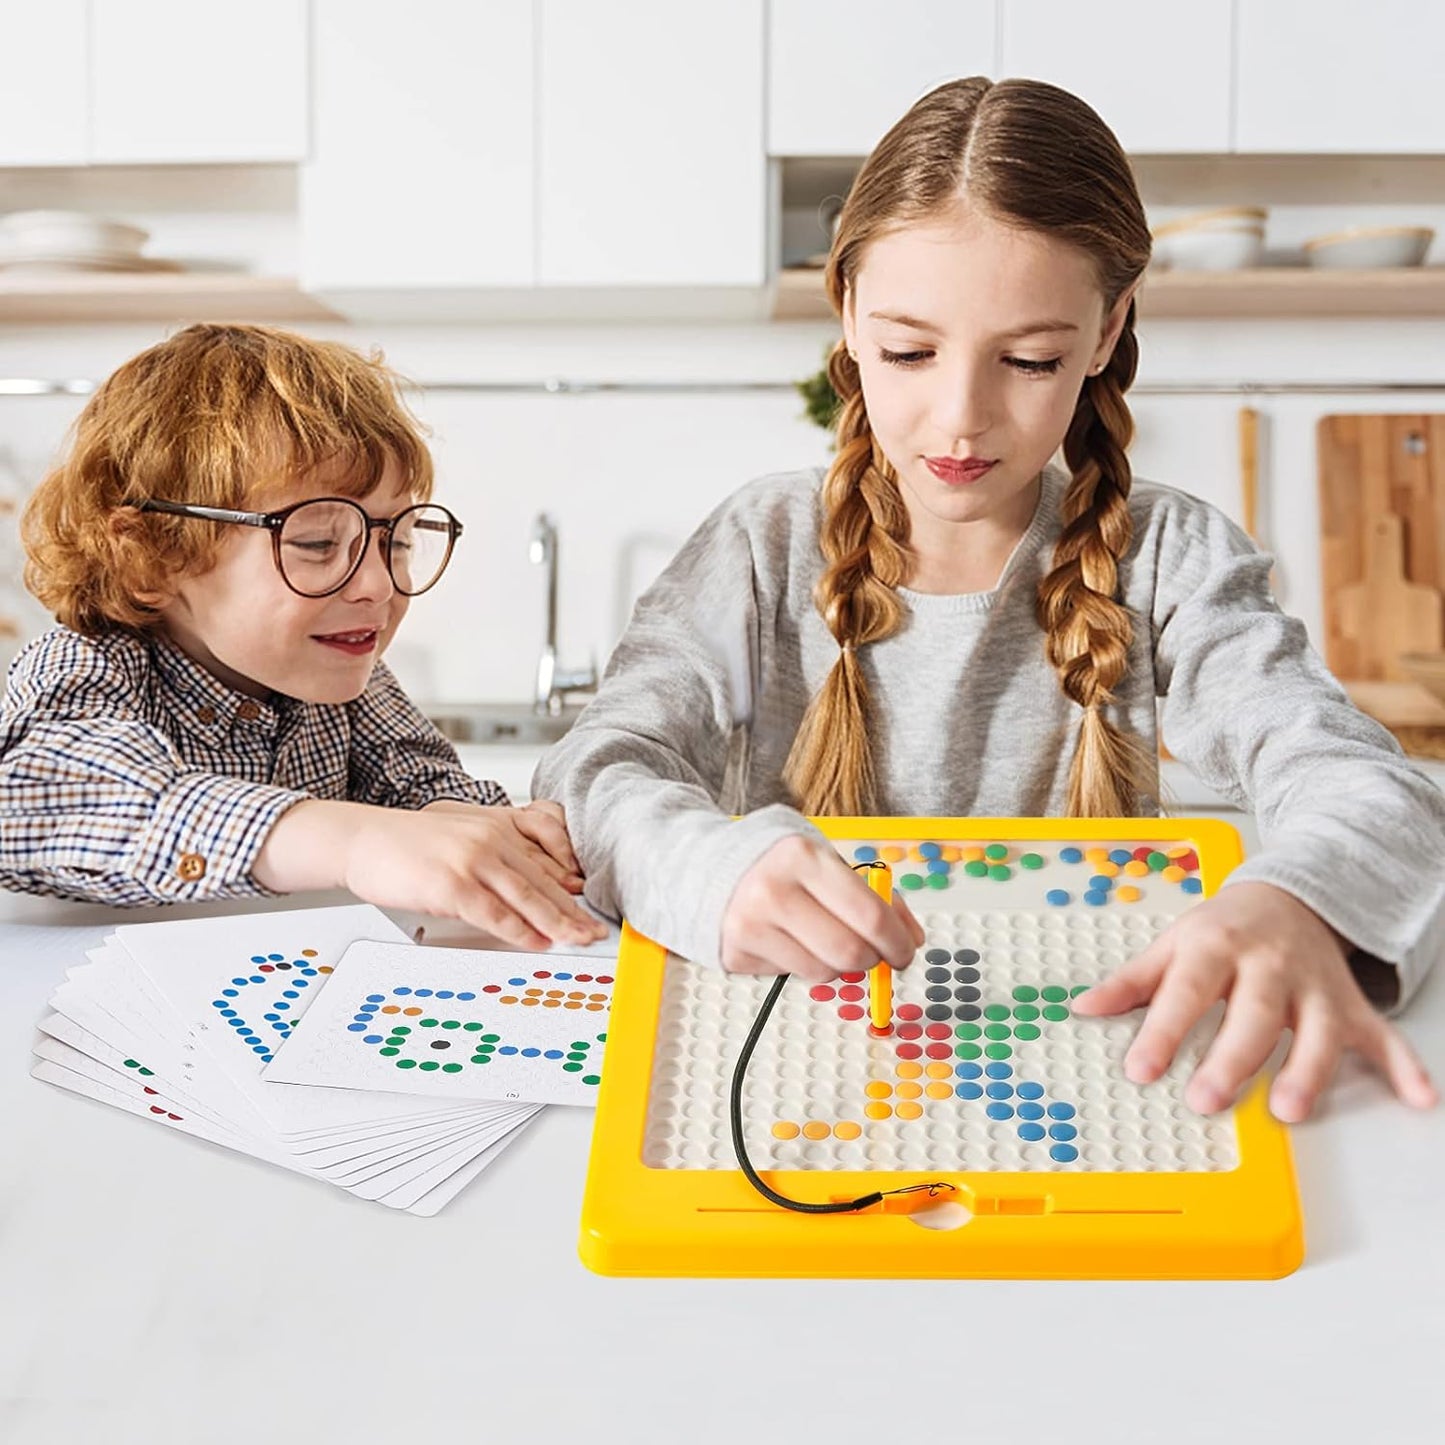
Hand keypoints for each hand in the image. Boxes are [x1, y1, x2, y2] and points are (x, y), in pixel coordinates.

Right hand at [257, 800, 607, 950]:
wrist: (363, 839)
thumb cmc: (408, 845)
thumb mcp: (461, 841)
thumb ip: (494, 861)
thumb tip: (526, 897)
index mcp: (496, 827)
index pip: (544, 864)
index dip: (570, 891)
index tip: (590, 910)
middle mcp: (490, 840)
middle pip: (543, 882)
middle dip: (572, 912)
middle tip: (595, 932)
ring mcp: (473, 861)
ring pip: (526, 897)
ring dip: (557, 923)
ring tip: (577, 940)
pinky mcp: (453, 884)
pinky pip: (495, 913)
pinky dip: (519, 931)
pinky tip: (536, 942)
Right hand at [720, 835, 922, 984]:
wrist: (708, 868)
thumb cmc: (780, 866)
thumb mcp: (827, 863)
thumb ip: (873, 896)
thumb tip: (910, 938)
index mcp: (803, 857)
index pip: (869, 915)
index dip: (897, 942)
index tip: (905, 951)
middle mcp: (773, 891)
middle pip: (849, 952)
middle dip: (872, 961)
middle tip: (874, 956)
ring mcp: (751, 925)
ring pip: (824, 973)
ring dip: (837, 966)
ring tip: (823, 940)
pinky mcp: (736, 953)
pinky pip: (793, 977)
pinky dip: (803, 965)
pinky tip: (790, 941)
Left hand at [1072, 880, 1437, 1120]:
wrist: (1288, 894)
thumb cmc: (1223, 927)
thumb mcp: (1172, 943)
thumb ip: (1131, 981)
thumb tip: (1082, 1008)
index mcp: (1216, 946)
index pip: (1185, 992)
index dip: (1162, 1031)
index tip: (1140, 1069)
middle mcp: (1268, 964)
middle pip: (1251, 1015)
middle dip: (1231, 1059)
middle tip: (1205, 1100)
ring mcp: (1314, 985)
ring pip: (1315, 1029)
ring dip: (1307, 1070)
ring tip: (1290, 1110)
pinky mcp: (1349, 1003)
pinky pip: (1381, 1035)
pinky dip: (1403, 1065)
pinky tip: (1418, 1095)